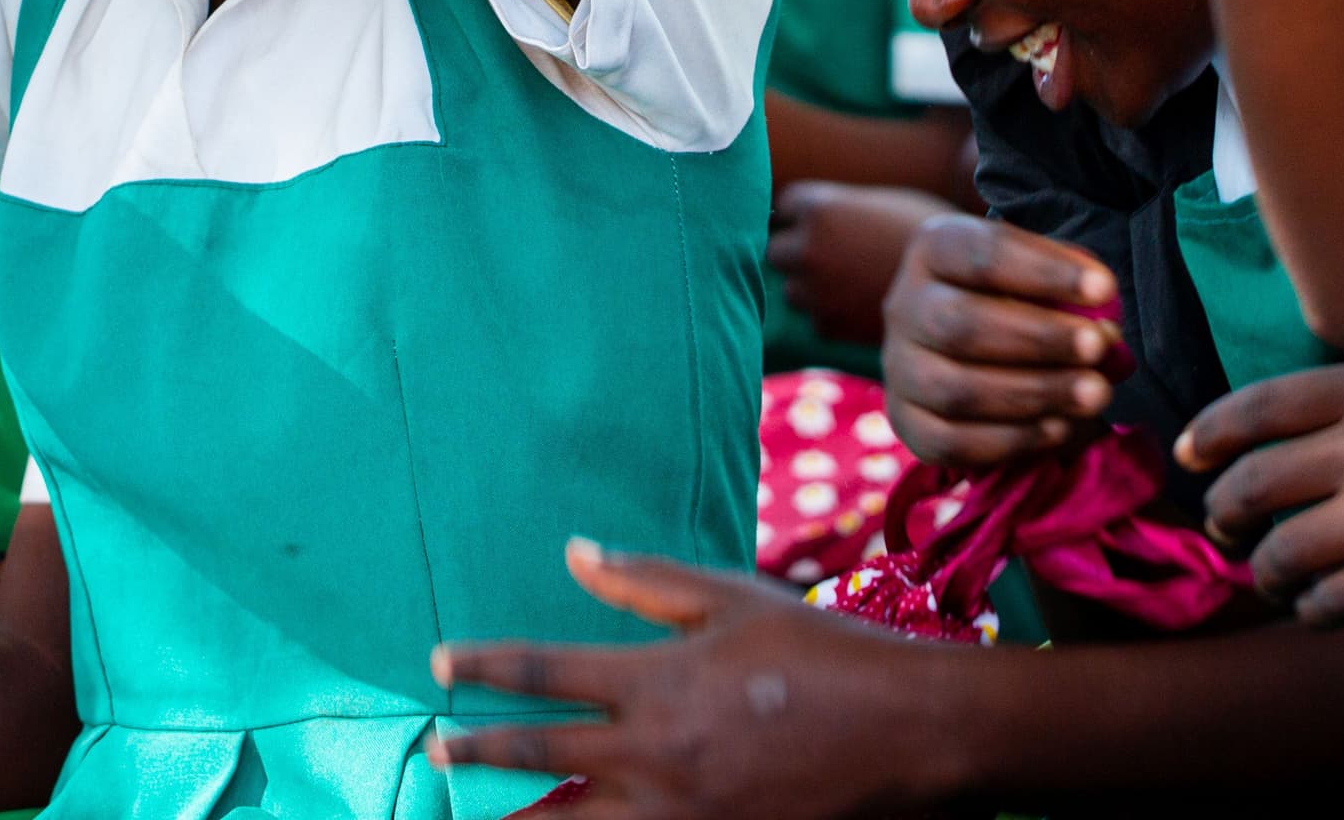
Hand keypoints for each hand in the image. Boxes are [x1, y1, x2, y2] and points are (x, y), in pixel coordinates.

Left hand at [433, 543, 968, 819]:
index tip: (438, 665)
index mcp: (656, 682)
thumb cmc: (826, 652)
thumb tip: (573, 550)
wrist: (912, 734)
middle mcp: (655, 756)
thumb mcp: (734, 598)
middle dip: (476, 755)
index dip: (483, 667)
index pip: (542, 671)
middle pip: (538, 758)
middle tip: (432, 755)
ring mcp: (681, 815)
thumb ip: (646, 578)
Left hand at [766, 183, 949, 352]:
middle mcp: (809, 248)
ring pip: (793, 290)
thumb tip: (807, 217)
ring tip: (856, 283)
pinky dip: (833, 316)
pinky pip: (817, 320)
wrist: (968, 290)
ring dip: (812, 287)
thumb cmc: (933, 234)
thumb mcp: (884, 201)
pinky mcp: (829, 326)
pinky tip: (866, 307)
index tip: (834, 219)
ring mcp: (816, 290)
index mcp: (821, 207)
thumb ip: (841, 207)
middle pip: (778, 250)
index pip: (785, 205)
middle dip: (800, 252)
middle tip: (838, 254)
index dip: (808, 212)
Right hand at [878, 214, 1118, 467]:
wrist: (953, 325)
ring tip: (1095, 394)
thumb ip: (1071, 289)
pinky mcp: (907, 424)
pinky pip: (951, 443)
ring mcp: (899, 369)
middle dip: (1039, 339)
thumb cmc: (1013, 291)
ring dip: (1034, 394)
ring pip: (956, 390)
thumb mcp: (1037, 269)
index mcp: (934, 248)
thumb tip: (1107, 329)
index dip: (1045, 272)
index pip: (983, 254)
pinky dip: (1012, 439)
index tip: (1104, 289)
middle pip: (961, 325)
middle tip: (1098, 347)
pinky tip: (1059, 428)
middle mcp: (905, 305)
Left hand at [1178, 362, 1343, 623]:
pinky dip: (1316, 611)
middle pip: (1252, 485)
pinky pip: (1334, 601)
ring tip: (1273, 579)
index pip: (1253, 407)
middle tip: (1225, 530)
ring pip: (1283, 552)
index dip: (1206, 437)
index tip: (1189, 458)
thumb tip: (1305, 421)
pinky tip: (1325, 609)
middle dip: (1224, 515)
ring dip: (1266, 573)